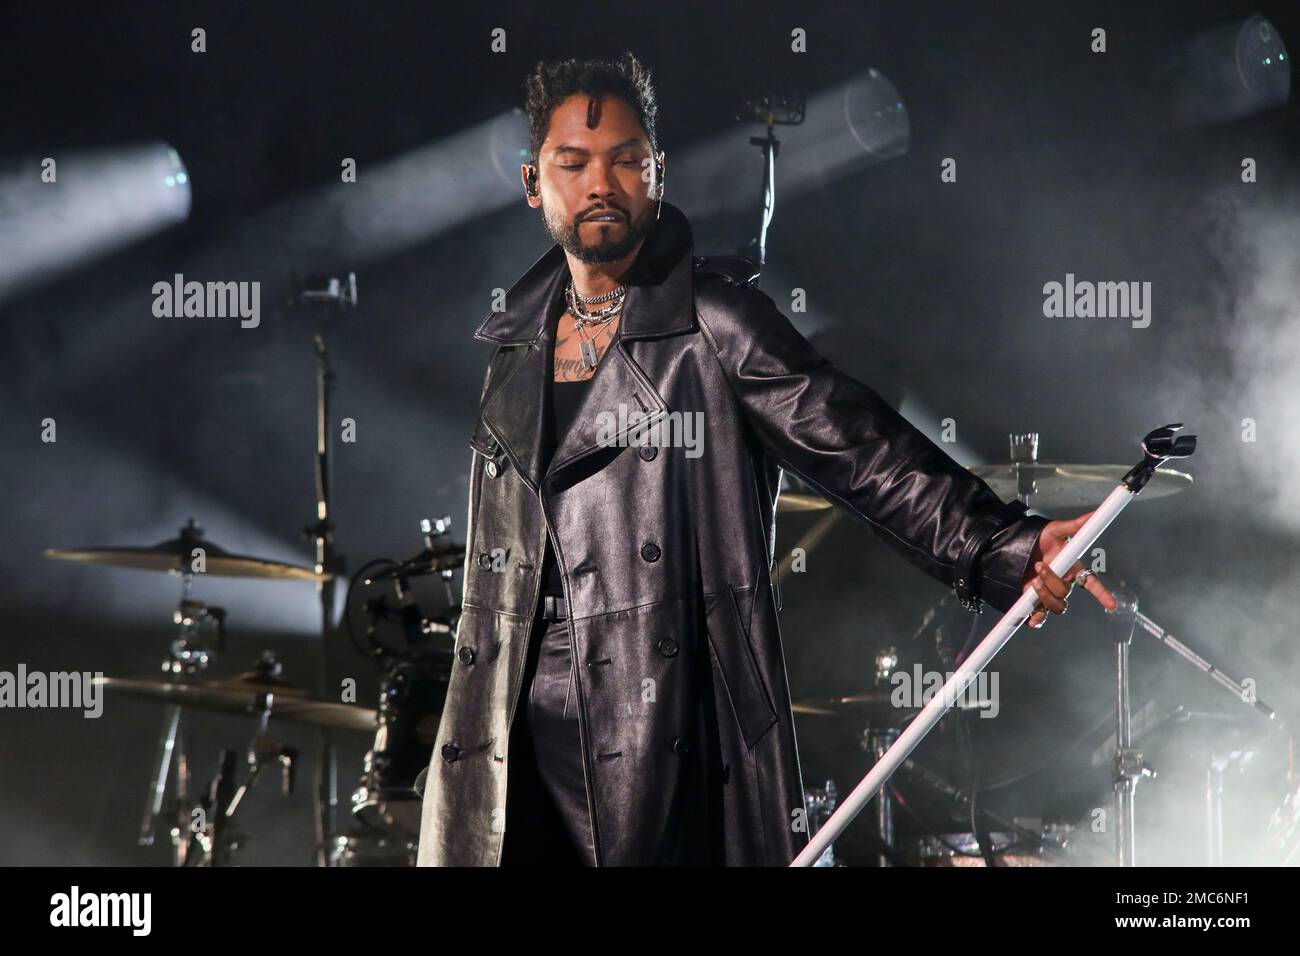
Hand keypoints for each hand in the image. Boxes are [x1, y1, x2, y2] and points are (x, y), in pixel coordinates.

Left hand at [1022, 511, 1117, 628]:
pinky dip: (1037, 619)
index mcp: (1072, 569)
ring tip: (1034, 581)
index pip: (1091, 583)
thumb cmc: (1037, 538)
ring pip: (1056, 606)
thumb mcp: (1055, 529)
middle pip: (1066, 594)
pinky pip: (1040, 617)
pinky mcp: (1034, 601)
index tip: (1111, 604)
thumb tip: (1093, 515)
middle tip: (1040, 566)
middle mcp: (1063, 583)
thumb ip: (1075, 525)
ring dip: (1045, 595)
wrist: (1013, 545)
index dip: (1102, 594)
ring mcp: (1049, 593)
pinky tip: (1031, 618)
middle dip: (1053, 581)